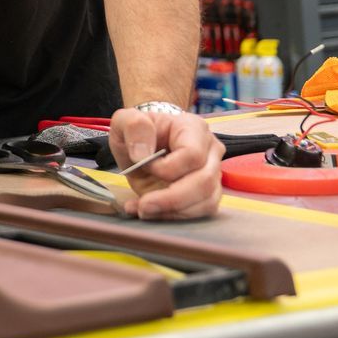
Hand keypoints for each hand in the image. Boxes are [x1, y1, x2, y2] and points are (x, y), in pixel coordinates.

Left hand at [108, 107, 223, 219]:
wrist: (144, 145)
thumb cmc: (139, 132)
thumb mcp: (125, 121)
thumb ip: (133, 126)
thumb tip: (142, 154)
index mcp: (194, 128)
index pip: (193, 155)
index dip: (167, 168)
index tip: (143, 166)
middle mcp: (210, 151)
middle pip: (205, 182)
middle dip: (172, 199)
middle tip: (144, 206)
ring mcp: (212, 174)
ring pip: (207, 202)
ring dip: (174, 212)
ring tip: (144, 210)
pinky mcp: (207, 194)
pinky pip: (200, 213)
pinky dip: (174, 217)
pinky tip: (151, 213)